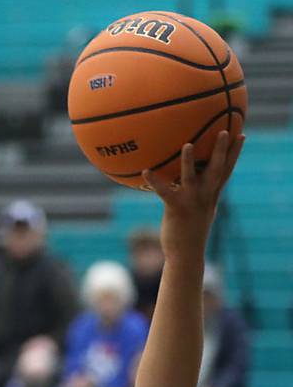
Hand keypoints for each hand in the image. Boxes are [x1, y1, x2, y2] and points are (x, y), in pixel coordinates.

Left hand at [143, 131, 243, 259]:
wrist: (186, 255)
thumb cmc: (190, 233)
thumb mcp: (200, 213)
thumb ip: (201, 197)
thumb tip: (196, 185)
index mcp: (212, 195)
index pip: (226, 171)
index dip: (235, 153)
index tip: (241, 135)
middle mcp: (205, 196)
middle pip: (215, 169)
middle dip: (221, 150)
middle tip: (224, 131)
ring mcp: (191, 201)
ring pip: (191, 177)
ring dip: (189, 161)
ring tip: (188, 144)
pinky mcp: (176, 208)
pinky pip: (164, 192)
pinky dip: (155, 181)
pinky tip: (145, 171)